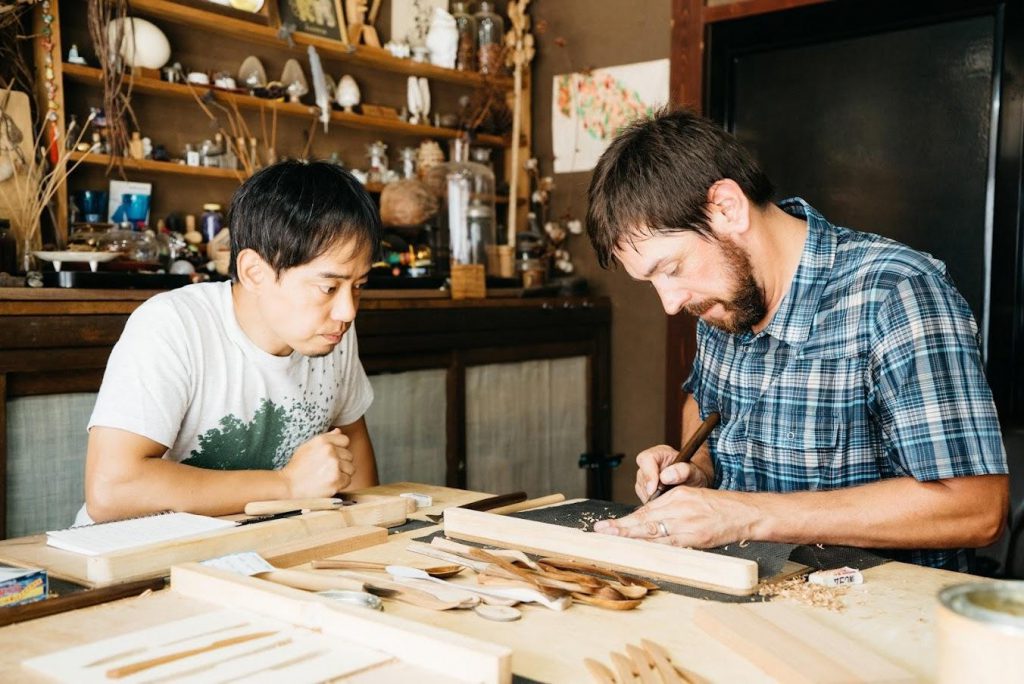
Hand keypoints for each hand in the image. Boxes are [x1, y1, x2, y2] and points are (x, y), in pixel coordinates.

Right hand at [281, 428, 354, 496]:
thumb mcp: (307, 447)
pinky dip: (340, 484)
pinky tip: (329, 483)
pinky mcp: (336, 479)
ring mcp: (334, 465)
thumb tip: (339, 431)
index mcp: (322, 440)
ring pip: (351, 468)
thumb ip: (325, 438)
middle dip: (341, 463)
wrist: (289, 486)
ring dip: (343, 474)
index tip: (333, 457)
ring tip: (328, 476)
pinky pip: (348, 480)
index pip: (345, 440)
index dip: (341, 449)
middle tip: (327, 470)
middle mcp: (330, 451)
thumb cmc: (297, 467)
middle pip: (349, 456)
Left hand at [593, 487, 756, 548]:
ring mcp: (687, 524)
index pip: (645, 510)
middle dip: (621, 528)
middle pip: (645, 520)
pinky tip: (641, 554)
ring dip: (632, 540)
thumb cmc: (716, 507)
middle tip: (601, 533)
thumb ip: (669, 510)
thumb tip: (646, 523)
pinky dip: (654, 550)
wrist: (743, 513)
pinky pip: (670, 546)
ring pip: (654, 533)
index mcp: (676, 496)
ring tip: (614, 543)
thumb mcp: (690, 499)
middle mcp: (679, 508)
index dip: (624, 521)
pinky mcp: (696, 538)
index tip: (605, 527)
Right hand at [635, 444, 709, 502]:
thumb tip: (665, 476)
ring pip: (641, 488)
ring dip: (652, 497)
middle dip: (651, 489)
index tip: (654, 489)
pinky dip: (653, 502)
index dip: (648, 474)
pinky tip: (664, 503)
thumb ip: (683, 471)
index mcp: (660, 453)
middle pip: (641, 475)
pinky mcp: (644, 489)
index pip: (646, 459)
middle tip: (664, 498)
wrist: (696, 484)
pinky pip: (643, 497)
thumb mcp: (694, 472)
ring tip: (668, 500)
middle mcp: (650, 463)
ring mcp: (645, 476)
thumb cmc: (694, 475)